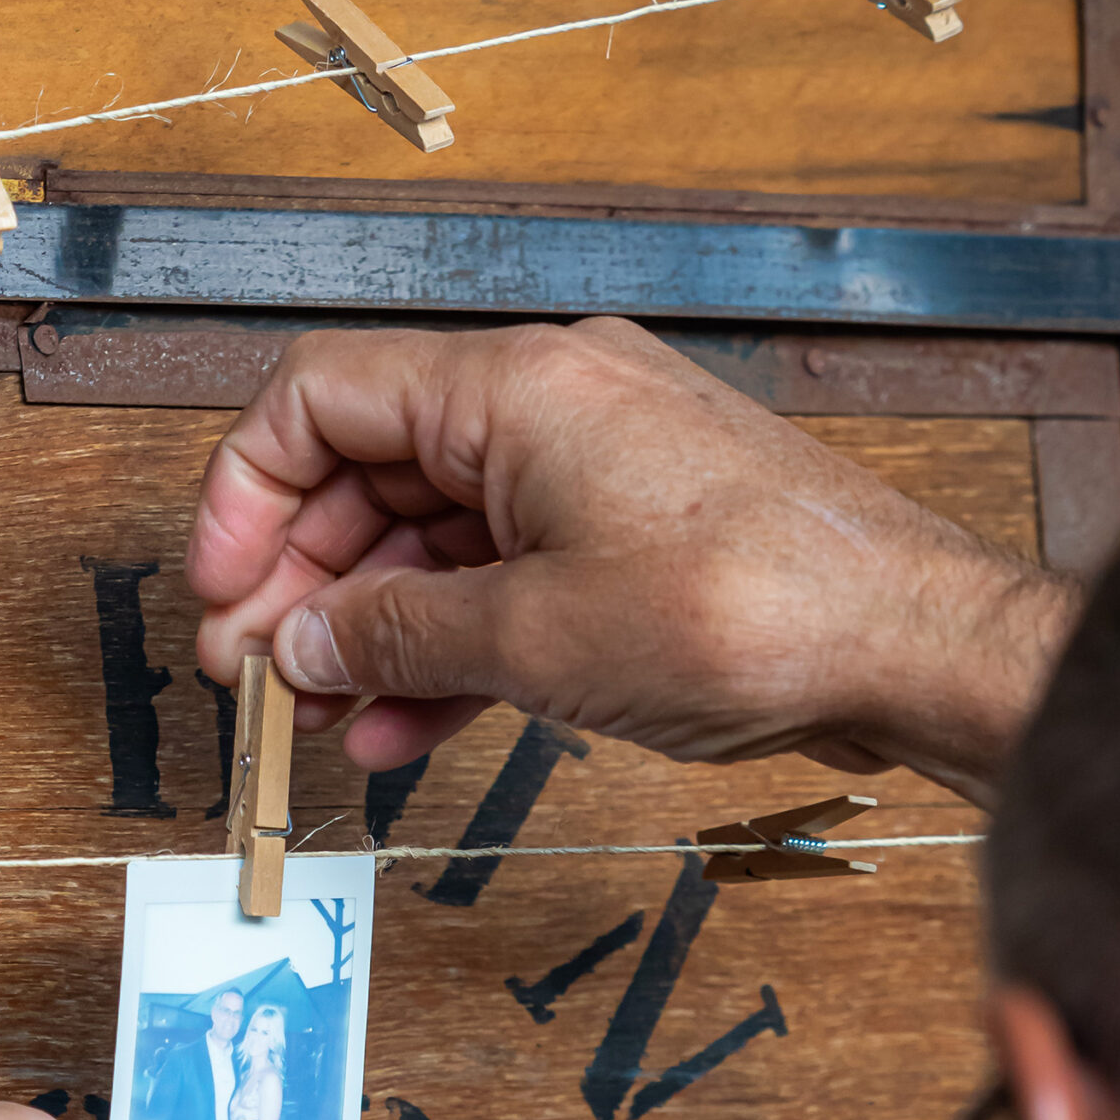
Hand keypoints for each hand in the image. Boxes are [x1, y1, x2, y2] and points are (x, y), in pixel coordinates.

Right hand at [189, 319, 1079, 803]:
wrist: (901, 645)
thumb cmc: (749, 609)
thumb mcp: (533, 635)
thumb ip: (398, 635)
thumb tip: (301, 647)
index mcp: (511, 388)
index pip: (322, 400)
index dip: (246, 495)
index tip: (217, 594)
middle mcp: (544, 409)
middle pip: (366, 477)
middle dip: (298, 584)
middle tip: (252, 680)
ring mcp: (587, 476)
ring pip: (430, 543)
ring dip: (365, 634)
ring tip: (314, 724)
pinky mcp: (623, 543)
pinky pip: (498, 585)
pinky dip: (444, 653)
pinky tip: (398, 731)